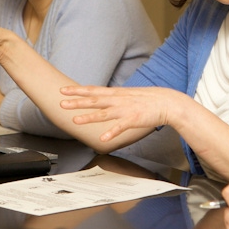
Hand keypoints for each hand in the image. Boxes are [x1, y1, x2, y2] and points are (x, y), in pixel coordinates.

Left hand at [58, 85, 183, 141]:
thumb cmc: (147, 100)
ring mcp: (125, 110)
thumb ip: (114, 97)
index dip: (77, 91)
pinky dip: (111, 132)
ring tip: (76, 121)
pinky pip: (120, 127)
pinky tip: (103, 138)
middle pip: (94, 101)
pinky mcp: (134, 120)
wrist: (166, 102)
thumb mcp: (127, 95)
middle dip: (77, 102)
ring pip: (104, 113)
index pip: (93, 90)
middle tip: (62, 103)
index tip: (63, 90)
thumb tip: (102, 98)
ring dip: (89, 117)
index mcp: (116, 94)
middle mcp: (118, 100)